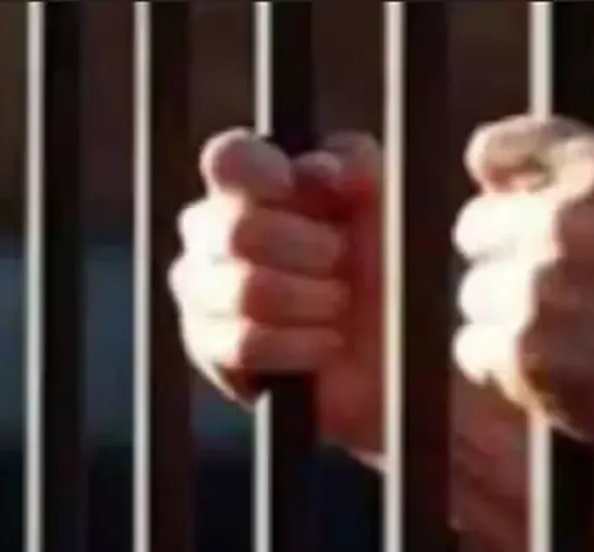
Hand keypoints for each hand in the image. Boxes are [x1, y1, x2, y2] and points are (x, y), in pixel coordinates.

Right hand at [170, 129, 384, 455]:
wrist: (392, 346)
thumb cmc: (380, 260)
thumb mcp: (382, 199)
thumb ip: (354, 163)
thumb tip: (317, 169)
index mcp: (246, 183)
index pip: (227, 159)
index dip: (262, 171)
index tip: (298, 189)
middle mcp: (210, 231)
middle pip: (240, 231)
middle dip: (313, 251)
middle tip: (342, 262)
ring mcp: (201, 290)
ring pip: (248, 291)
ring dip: (313, 301)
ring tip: (337, 305)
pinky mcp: (208, 350)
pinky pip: (248, 344)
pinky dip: (302, 345)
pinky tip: (326, 342)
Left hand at [453, 115, 593, 462]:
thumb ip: (565, 164)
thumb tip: (480, 162)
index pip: (492, 149)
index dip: (505, 191)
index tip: (523, 213)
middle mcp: (566, 221)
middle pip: (474, 228)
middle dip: (506, 257)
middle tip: (567, 290)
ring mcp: (539, 289)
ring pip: (475, 294)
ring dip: (509, 317)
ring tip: (578, 334)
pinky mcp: (522, 353)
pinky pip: (472, 349)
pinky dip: (505, 365)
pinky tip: (562, 367)